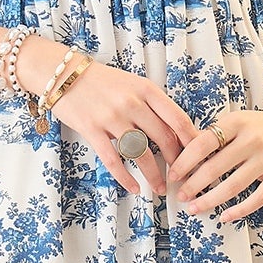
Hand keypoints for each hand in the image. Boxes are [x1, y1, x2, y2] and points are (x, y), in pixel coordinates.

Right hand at [34, 55, 201, 195]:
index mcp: (146, 89)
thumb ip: (152, 106)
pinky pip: (113, 160)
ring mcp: (111, 117)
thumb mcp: (132, 85)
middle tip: (181, 177)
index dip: (191, 141)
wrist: (63, 74)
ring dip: (153, 176)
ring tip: (160, 188)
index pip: (177, 118)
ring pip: (141, 153)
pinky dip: (126, 178)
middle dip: (176, 162)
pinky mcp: (92, 130)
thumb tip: (174, 133)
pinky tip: (134, 188)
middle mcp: (132, 102)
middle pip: (163, 138)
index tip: (199, 157)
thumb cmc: (101, 82)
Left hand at [167, 98, 262, 220]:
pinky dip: (239, 209)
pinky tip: (224, 216)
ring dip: (210, 199)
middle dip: (193, 184)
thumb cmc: (262, 126)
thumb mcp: (239, 121)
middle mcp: (253, 138)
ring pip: (234, 185)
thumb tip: (183, 157)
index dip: (185, 161)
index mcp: (237, 122)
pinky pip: (258, 197)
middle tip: (180, 196)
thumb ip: (216, 136)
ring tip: (194, 208)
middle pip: (215, 166)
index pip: (204, 143)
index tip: (173, 175)